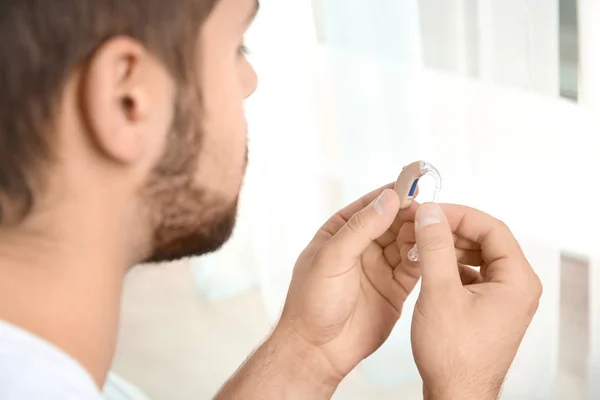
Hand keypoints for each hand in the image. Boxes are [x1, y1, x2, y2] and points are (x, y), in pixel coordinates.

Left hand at [275, 185, 420, 385]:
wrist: (319, 349)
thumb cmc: (313, 302)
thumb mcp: (332, 258)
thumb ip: (361, 228)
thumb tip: (389, 198)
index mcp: (340, 232)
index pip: (371, 205)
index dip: (393, 194)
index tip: (415, 184)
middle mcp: (362, 246)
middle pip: (393, 221)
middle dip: (411, 214)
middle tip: (430, 211)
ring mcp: (380, 266)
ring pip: (407, 242)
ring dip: (420, 234)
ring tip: (435, 230)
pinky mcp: (396, 287)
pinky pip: (415, 266)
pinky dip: (425, 257)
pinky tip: (433, 251)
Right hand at [398, 203, 542, 399]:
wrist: (455, 394)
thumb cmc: (453, 354)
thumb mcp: (440, 292)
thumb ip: (436, 247)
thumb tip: (430, 213)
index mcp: (517, 280)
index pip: (491, 228)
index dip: (458, 215)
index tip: (430, 211)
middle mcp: (517, 287)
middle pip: (486, 240)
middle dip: (451, 230)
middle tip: (423, 225)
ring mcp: (504, 298)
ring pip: (477, 256)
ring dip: (449, 247)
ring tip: (422, 245)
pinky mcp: (489, 308)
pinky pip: (472, 274)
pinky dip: (450, 266)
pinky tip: (429, 267)